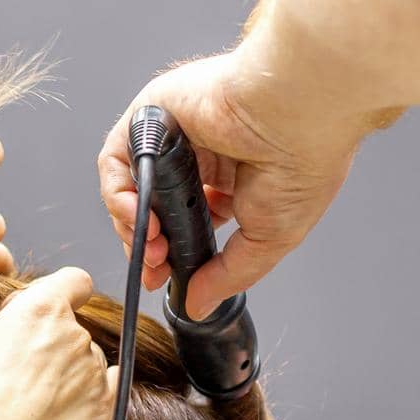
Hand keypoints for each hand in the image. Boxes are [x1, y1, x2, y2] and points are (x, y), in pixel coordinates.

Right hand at [0, 267, 118, 419]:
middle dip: (49, 340)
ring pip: (86, 359)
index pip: (74, 280)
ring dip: (66, 369)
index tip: (37, 311)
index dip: (57, 291)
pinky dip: (90, 391)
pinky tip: (65, 404)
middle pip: (73, 325)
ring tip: (32, 398)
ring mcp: (93, 373)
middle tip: (17, 367)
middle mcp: (75, 335)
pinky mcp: (104, 408)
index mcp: (40, 310)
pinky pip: (108, 386)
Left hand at [97, 45, 358, 319]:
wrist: (297, 112)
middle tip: (153, 267)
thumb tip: (198, 306)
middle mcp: (201, 155)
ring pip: (131, 187)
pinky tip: (135, 214)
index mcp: (232, 180)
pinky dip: (117, 192)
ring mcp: (175, 134)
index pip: (185, 221)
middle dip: (148, 244)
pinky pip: (117, 159)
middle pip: (153, 208)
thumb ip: (227, 276)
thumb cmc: (302, 163)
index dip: (169, 253)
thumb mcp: (267, 239)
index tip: (162, 279)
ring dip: (133, 224)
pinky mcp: (150, 115)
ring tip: (153, 244)